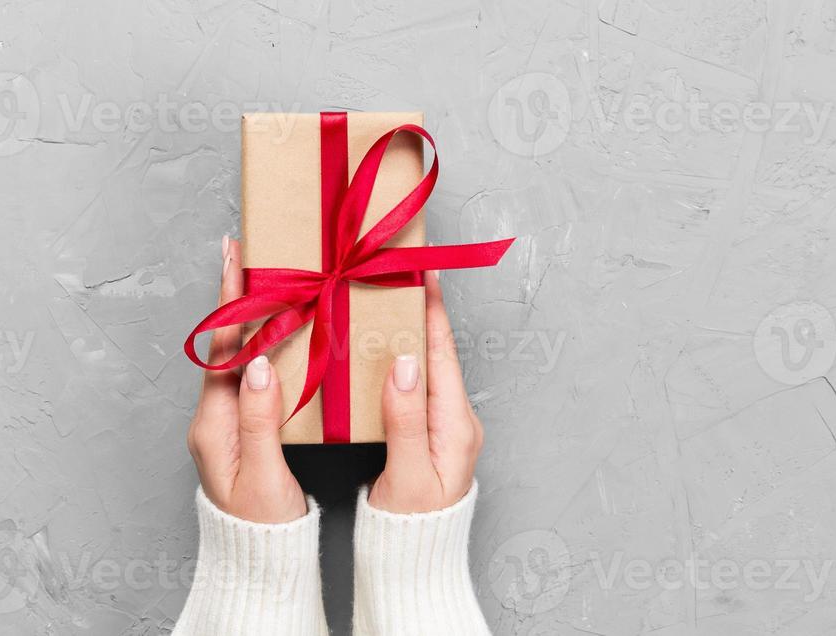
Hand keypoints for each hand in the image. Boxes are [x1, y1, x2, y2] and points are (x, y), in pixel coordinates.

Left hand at [185, 236, 307, 523]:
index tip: (234, 255)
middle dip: (240, 292)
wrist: (258, 559)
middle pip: (228, 339)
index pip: (223, 346)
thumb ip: (259, 420)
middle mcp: (214, 415)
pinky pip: (253, 370)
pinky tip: (282, 325)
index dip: (231, 298)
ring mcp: (226, 419)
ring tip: (268, 273)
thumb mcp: (262, 477)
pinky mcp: (242, 425)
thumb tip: (259, 363)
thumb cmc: (261, 528)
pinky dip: (266, 340)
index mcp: (213, 423)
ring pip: (241, 351)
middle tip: (250, 248)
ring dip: (255, 312)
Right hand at [368, 270, 483, 513]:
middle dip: (418, 310)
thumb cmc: (412, 530)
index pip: (443, 354)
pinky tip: (379, 346)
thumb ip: (407, 421)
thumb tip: (406, 364)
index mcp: (457, 426)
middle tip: (398, 270)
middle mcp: (455, 420)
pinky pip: (413, 384)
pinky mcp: (425, 433)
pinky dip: (398, 356)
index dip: (432, 310)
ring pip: (423, 365)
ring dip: (407, 330)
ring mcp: (442, 426)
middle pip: (435, 352)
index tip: (422, 270)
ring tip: (387, 296)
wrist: (414, 564)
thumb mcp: (409, 478)